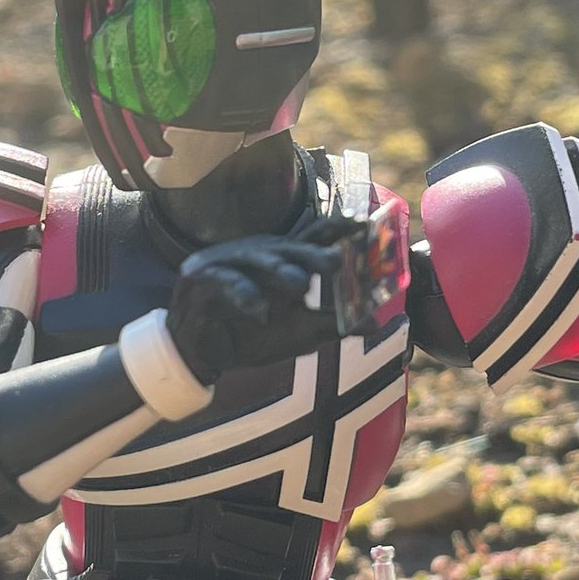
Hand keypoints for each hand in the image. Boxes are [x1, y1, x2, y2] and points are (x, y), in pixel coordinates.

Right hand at [166, 216, 360, 382]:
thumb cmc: (252, 335)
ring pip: (258, 261)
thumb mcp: (298, 334)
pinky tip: (259, 312)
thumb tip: (376, 324)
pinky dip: (243, 297)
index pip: (314, 238)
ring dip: (278, 270)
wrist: (202, 355)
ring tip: (299, 284)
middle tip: (335, 261)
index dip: (337, 228)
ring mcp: (229, 263)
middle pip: (290, 248)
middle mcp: (259, 255)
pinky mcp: (203, 281)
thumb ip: (333, 325)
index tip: (363, 224)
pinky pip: (226, 284)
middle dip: (311, 254)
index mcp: (283, 260)